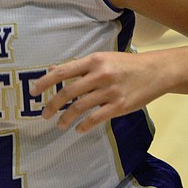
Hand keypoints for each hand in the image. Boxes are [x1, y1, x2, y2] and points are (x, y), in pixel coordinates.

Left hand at [29, 51, 163, 132]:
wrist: (155, 71)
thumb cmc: (124, 64)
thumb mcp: (101, 59)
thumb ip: (78, 66)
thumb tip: (51, 69)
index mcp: (93, 61)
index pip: (63, 71)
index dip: (45, 82)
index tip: (32, 91)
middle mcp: (100, 75)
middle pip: (68, 92)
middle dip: (52, 105)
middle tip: (44, 114)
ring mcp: (110, 91)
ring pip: (80, 107)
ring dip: (66, 118)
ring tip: (59, 125)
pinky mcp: (119, 106)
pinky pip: (96, 118)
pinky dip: (84, 125)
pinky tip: (78, 129)